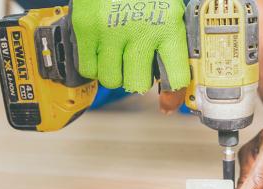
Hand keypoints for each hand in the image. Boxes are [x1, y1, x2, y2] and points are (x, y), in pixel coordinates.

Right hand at [71, 0, 189, 93]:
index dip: (172, 93)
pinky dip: (94, 66)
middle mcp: (141, 32)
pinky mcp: (86, 29)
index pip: (175, 77)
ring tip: (118, 55)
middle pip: (138, 85)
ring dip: (115, 73)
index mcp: (169, 28)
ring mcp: (111, 31)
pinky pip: (89, 69)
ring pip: (112, 80)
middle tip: (136, 64)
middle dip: (137, 79)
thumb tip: (168, 98)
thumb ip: (172, 50)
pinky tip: (102, 51)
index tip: (168, 100)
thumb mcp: (170, 15)